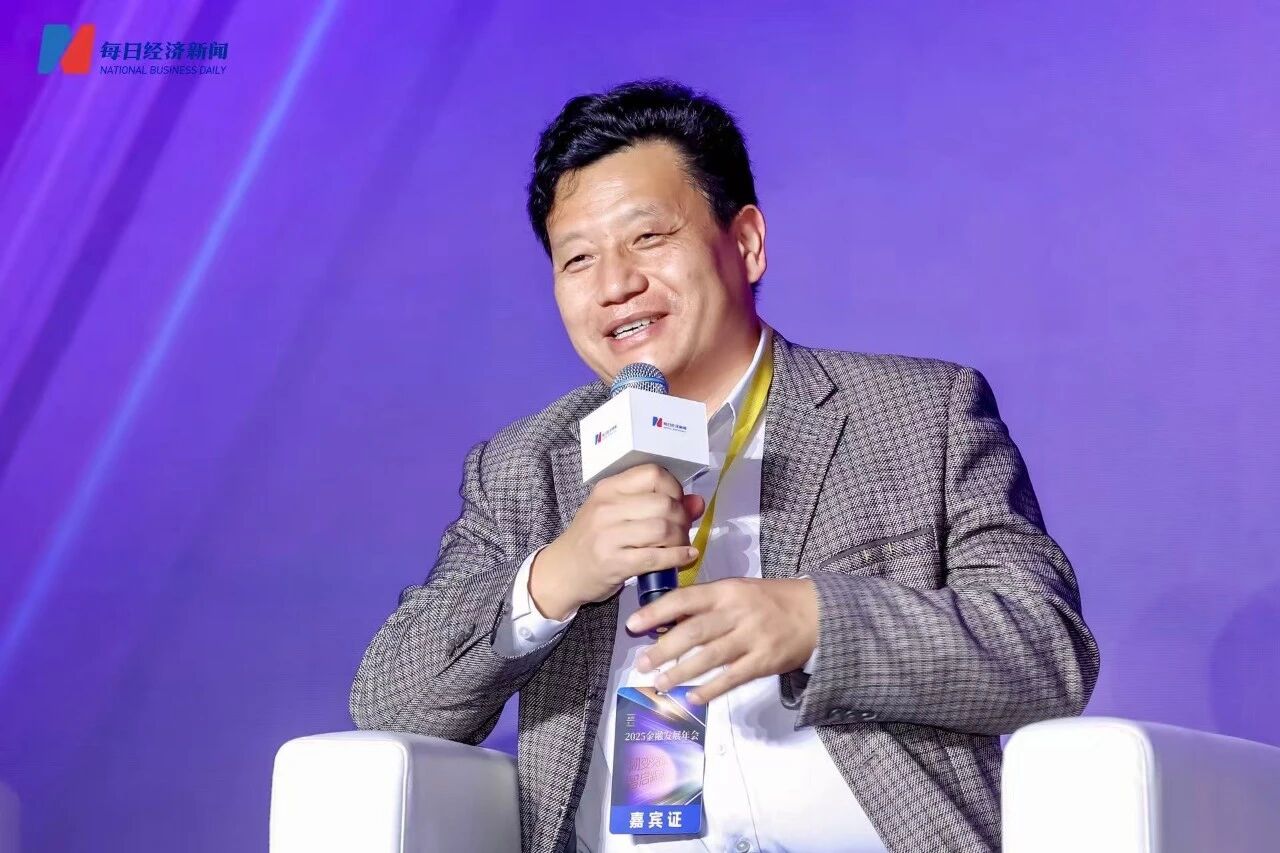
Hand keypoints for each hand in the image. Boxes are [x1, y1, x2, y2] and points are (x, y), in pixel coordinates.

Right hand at [530, 464, 704, 619]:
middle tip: (683, 528)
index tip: (677, 503)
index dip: (674, 488)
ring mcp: (609, 536)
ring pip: (663, 529)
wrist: (561, 572)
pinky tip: (686, 557)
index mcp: (608, 489)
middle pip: (663, 503)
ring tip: (680, 544)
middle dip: (682, 517)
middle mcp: (607, 508)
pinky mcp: (615, 563)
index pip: (653, 473)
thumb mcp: (617, 513)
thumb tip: (697, 502)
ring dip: (681, 538)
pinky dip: (678, 557)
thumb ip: (656, 504)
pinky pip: (657, 557)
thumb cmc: (593, 539)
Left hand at [626, 577, 818, 703]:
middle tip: (642, 663)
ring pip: (709, 657)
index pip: (684, 599)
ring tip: (660, 683)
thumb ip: (706, 604)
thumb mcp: (736, 590)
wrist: (815, 612)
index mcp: (726, 591)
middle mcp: (736, 613)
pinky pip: (732, 678)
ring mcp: (751, 638)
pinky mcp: (763, 661)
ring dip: (681, 672)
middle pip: (693, 632)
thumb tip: (666, 622)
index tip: (633, 625)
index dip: (656, 612)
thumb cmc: (768, 600)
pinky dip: (710, 689)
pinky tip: (692, 697)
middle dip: (663, 649)